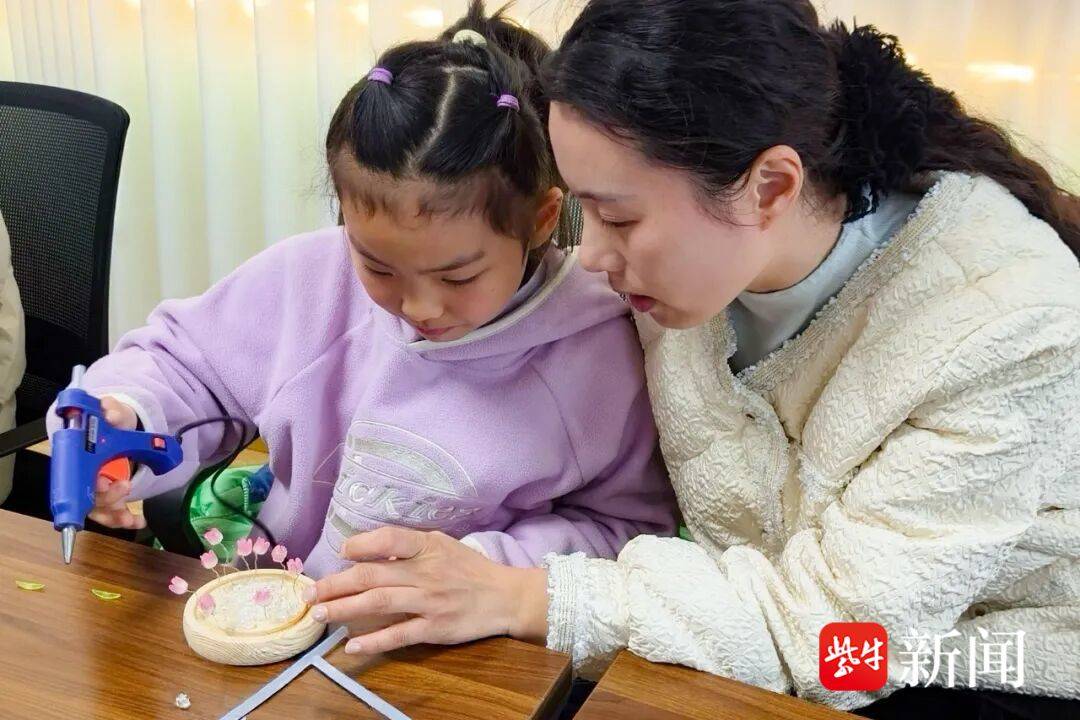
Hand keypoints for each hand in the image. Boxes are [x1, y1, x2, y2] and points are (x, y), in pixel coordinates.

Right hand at [87, 397, 142, 529]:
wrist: (121, 431)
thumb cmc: (112, 425)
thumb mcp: (114, 413)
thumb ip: (112, 410)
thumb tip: (110, 413)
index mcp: (82, 459)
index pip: (78, 477)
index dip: (87, 484)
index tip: (102, 482)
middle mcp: (87, 479)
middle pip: (89, 497)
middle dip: (105, 499)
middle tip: (123, 487)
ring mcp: (99, 491)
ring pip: (101, 511)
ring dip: (115, 516)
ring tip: (129, 518)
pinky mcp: (112, 498)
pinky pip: (116, 514)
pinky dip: (127, 520)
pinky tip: (139, 521)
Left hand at [306, 528, 549, 654]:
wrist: (505, 596)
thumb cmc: (469, 569)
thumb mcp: (442, 544)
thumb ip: (408, 546)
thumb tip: (364, 550)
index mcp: (428, 546)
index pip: (388, 540)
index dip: (361, 544)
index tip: (341, 551)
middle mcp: (426, 573)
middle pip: (372, 576)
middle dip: (335, 584)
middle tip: (308, 593)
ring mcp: (429, 602)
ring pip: (378, 604)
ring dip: (343, 609)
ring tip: (319, 615)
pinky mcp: (435, 628)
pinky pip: (398, 634)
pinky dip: (373, 641)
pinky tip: (350, 646)